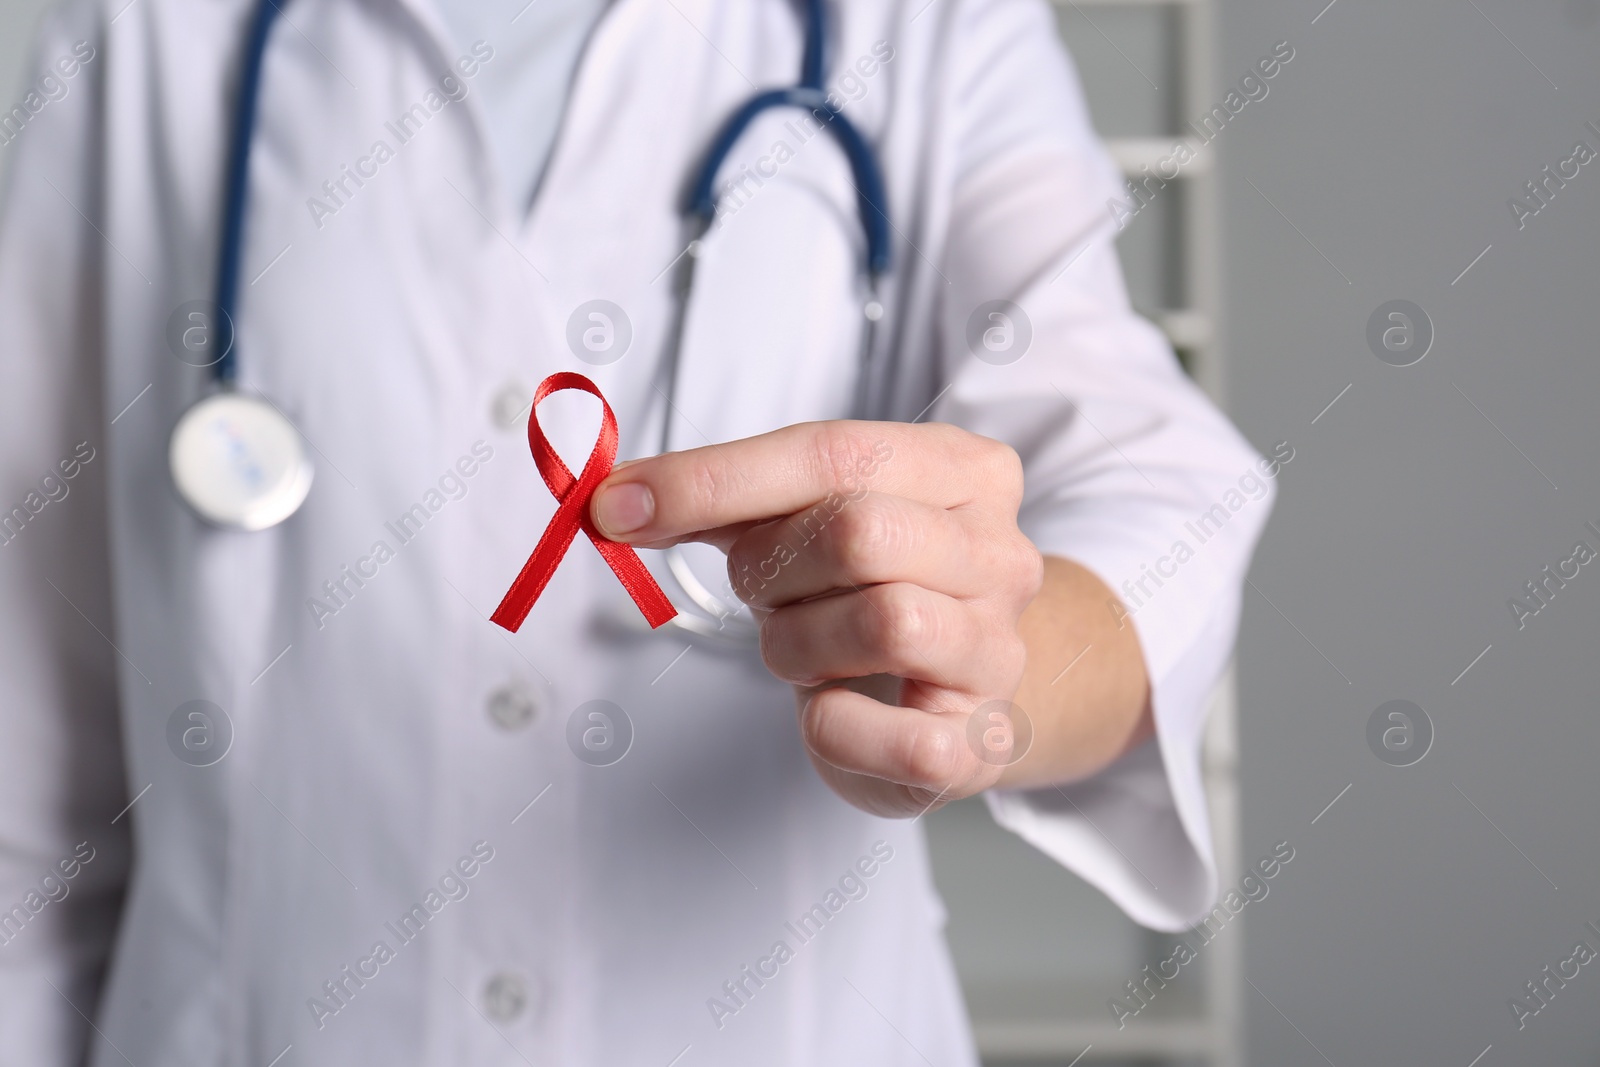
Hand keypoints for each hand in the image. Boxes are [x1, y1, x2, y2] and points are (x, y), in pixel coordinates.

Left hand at [591, 422, 1044, 816]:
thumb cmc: (871, 594)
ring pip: (884, 621)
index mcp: (962, 472)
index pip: (832, 452)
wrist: (963, 697)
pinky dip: (833, 729)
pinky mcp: (979, 745)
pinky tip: (830, 714)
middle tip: (764, 593)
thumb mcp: (810, 522)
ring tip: (805, 652)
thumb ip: (727, 499)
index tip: (619, 504)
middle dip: (775, 568)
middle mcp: (998, 553)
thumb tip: (619, 499)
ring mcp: (998, 650)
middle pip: (860, 531)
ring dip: (799, 646)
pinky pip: (894, 734)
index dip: (714, 479)